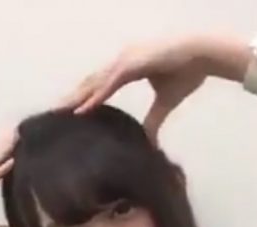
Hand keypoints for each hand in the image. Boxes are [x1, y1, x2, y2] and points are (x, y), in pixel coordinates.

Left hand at [59, 36, 250, 141]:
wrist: (202, 55)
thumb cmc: (187, 72)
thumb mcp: (166, 102)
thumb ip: (154, 119)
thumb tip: (148, 140)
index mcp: (127, 69)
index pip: (99, 85)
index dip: (83, 98)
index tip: (69, 112)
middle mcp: (122, 62)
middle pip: (91, 83)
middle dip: (73, 98)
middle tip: (54, 113)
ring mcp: (126, 60)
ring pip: (95, 82)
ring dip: (77, 98)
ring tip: (61, 112)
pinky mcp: (133, 64)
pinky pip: (110, 83)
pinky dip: (96, 96)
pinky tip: (83, 108)